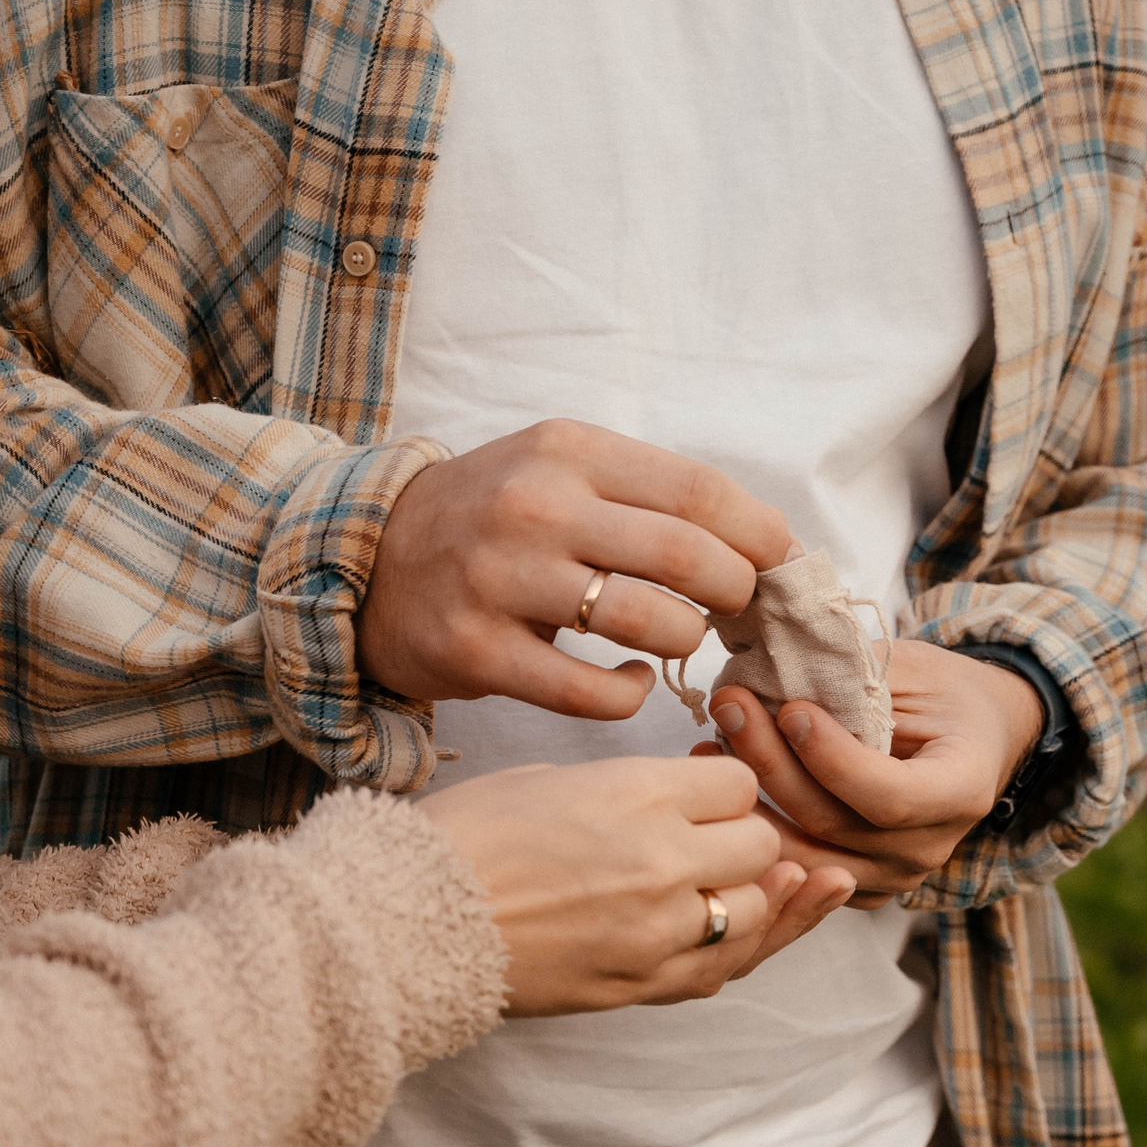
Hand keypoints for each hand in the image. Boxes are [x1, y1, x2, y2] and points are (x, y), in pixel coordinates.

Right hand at [361, 420, 793, 717]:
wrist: (369, 561)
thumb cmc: (492, 519)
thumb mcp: (560, 472)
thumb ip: (649, 495)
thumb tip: (768, 537)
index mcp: (567, 452)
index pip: (698, 491)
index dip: (757, 534)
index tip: (777, 563)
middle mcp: (534, 507)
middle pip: (685, 557)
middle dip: (735, 592)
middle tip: (736, 609)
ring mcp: (501, 580)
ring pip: (647, 623)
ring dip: (686, 641)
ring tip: (680, 639)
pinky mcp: (477, 651)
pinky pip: (590, 692)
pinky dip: (630, 695)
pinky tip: (632, 683)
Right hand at [416, 757, 850, 1014]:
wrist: (405, 923)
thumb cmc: (461, 838)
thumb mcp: (547, 779)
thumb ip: (626, 791)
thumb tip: (669, 802)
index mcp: (638, 794)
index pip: (737, 785)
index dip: (720, 790)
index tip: (697, 798)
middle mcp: (663, 860)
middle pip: (760, 845)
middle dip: (739, 840)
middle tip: (707, 843)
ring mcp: (658, 930)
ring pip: (755, 911)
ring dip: (743, 897)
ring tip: (720, 889)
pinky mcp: (640, 984)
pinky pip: (719, 968)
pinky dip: (725, 948)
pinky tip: (718, 933)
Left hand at [700, 640, 1046, 909]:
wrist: (976, 739)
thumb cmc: (945, 694)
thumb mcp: (915, 668)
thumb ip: (854, 678)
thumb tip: (772, 671)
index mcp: (962, 789)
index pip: (888, 797)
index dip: (832, 758)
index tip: (791, 710)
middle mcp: (931, 846)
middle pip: (833, 823)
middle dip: (772, 764)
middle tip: (729, 706)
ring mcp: (895, 875)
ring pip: (805, 853)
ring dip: (751, 801)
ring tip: (710, 747)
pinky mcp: (862, 886)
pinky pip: (801, 868)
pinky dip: (761, 830)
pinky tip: (728, 787)